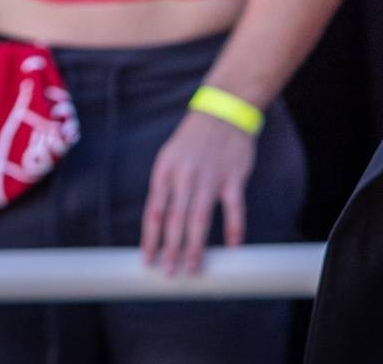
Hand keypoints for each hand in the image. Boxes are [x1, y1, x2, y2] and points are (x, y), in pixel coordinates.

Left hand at [139, 109, 254, 275]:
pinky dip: (234, 227)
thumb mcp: (170, 157)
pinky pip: (234, 206)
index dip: (150, 239)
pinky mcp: (234, 175)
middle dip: (171, 249)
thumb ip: (165, 188)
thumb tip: (158, 228)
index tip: (147, 261)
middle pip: (175, 219)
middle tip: (169, 273)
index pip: (154, 211)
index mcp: (165, 170)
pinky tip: (233, 247)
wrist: (225, 109)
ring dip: (196, 245)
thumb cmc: (193, 140)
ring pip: (200, 217)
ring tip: (194, 267)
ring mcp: (211, 175)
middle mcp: (185, 174)